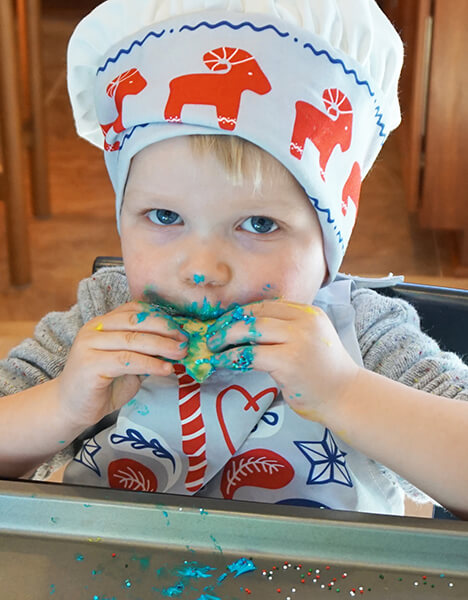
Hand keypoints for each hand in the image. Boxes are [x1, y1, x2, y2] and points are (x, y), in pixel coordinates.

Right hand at [56, 302, 187, 428]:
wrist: (71, 408)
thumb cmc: (101, 386)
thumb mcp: (128, 364)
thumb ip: (145, 351)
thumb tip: (175, 345)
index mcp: (103, 323)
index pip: (134, 310)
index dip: (160, 317)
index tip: (181, 328)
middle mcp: (94, 328)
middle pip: (136, 321)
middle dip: (165, 330)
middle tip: (185, 340)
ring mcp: (89, 344)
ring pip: (133, 340)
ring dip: (161, 346)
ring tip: (180, 353)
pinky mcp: (90, 364)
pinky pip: (127, 360)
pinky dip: (150, 363)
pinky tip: (166, 369)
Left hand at [207, 300, 359, 423]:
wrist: (345, 396)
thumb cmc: (324, 372)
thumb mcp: (310, 340)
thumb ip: (286, 329)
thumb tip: (245, 328)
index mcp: (308, 313)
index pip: (266, 304)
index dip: (242, 313)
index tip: (225, 322)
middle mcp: (304, 322)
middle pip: (256, 314)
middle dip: (229, 323)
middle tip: (213, 335)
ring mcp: (298, 341)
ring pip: (251, 331)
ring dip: (226, 338)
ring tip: (213, 347)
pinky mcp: (289, 362)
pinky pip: (251, 355)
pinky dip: (231, 357)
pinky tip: (222, 361)